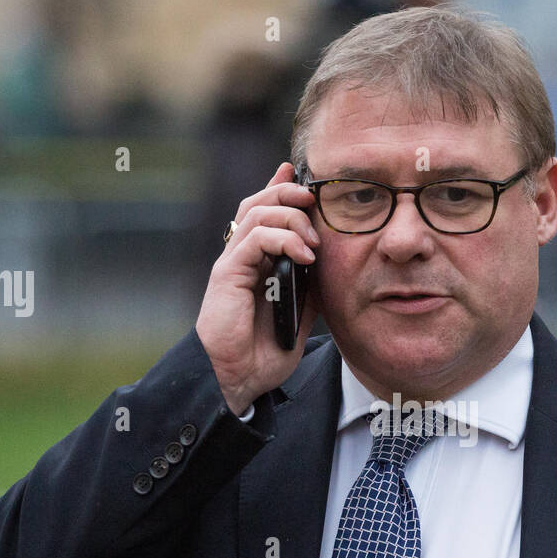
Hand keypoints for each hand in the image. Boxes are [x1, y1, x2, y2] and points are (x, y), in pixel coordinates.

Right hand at [196, 161, 321, 415]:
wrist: (242, 377)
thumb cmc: (267, 349)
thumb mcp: (301, 311)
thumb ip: (311, 284)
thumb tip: (329, 262)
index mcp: (256, 260)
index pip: (265, 211)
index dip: (281, 189)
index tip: (307, 180)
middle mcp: (241, 256)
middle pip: (257, 202)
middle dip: (287, 192)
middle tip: (314, 197)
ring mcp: (232, 263)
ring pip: (255, 213)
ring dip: (290, 217)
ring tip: (314, 240)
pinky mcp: (227, 274)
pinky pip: (253, 239)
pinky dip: (282, 239)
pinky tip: (304, 254)